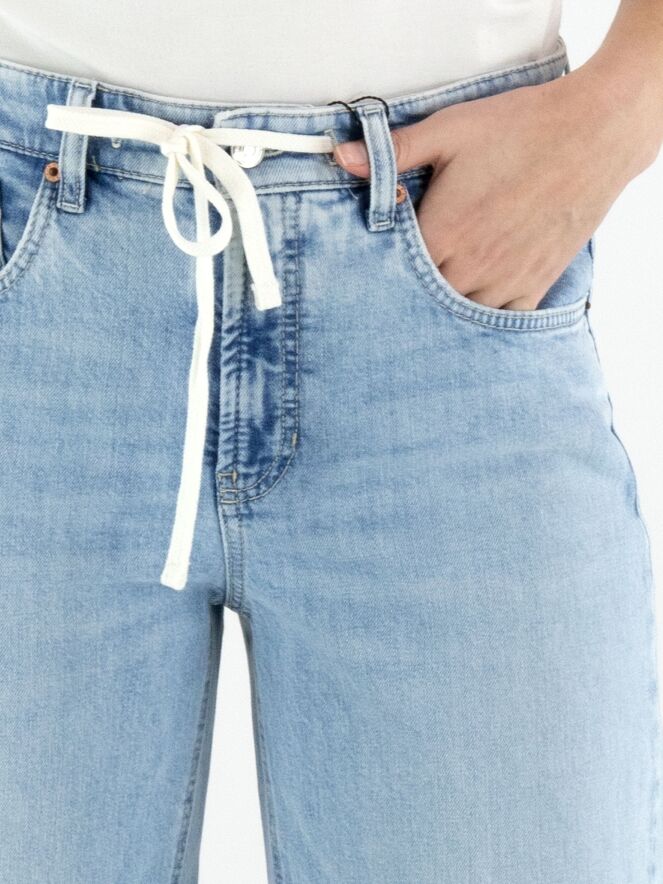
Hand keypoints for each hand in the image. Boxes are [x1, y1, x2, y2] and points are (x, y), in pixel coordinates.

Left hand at [333, 67, 654, 309]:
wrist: (592, 133)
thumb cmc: (518, 127)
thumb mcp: (449, 130)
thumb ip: (394, 153)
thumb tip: (341, 157)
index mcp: (442, 233)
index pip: (394, 270)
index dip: (382, 268)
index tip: (377, 264)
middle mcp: (470, 266)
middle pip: (423, 300)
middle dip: (411, 292)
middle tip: (406, 281)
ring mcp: (505, 280)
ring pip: (460, 314)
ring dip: (446, 307)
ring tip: (440, 292)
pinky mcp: (535, 284)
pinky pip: (502, 319)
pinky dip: (486, 315)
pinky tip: (477, 302)